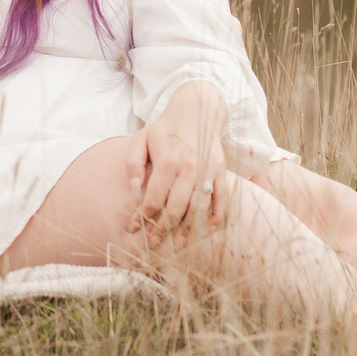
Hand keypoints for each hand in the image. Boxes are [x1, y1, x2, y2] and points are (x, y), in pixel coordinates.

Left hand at [129, 84, 228, 241]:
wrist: (196, 110)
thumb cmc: (165, 129)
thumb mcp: (141, 140)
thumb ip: (134, 165)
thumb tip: (135, 192)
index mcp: (168, 161)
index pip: (154, 198)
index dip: (142, 216)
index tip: (134, 228)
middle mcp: (190, 168)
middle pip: (176, 208)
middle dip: (162, 230)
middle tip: (152, 244)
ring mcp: (208, 171)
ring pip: (198, 208)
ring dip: (188, 230)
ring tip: (178, 245)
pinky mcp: (222, 172)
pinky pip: (222, 200)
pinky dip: (216, 217)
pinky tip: (207, 230)